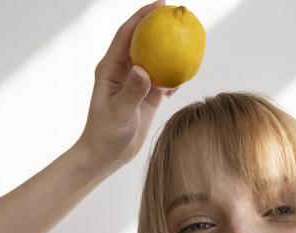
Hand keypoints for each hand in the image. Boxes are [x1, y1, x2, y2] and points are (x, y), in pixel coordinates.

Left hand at [74, 1, 175, 172]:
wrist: (107, 154)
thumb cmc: (106, 134)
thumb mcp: (119, 112)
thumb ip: (131, 91)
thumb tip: (143, 70)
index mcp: (111, 67)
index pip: (127, 34)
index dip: (143, 16)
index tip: (161, 5)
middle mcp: (123, 70)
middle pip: (143, 40)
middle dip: (159, 26)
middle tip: (179, 16)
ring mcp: (136, 82)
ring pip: (156, 59)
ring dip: (170, 51)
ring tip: (189, 41)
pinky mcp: (147, 95)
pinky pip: (164, 78)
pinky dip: (175, 74)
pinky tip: (187, 74)